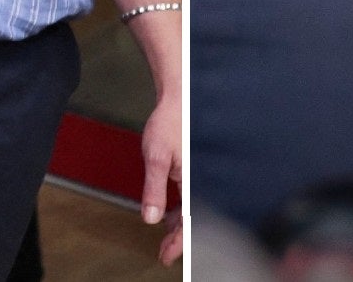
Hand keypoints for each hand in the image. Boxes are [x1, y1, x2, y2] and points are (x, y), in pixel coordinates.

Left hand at [141, 89, 182, 264]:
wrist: (180, 98)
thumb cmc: (171, 121)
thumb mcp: (156, 157)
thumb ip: (154, 189)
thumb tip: (151, 217)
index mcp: (195, 179)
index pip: (190, 220)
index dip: (179, 242)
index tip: (167, 255)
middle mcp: (201, 179)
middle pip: (194, 218)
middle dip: (180, 238)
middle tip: (164, 251)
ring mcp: (199, 175)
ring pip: (193, 208)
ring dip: (180, 224)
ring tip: (165, 236)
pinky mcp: (196, 169)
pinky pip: (191, 196)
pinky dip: (181, 209)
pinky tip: (170, 212)